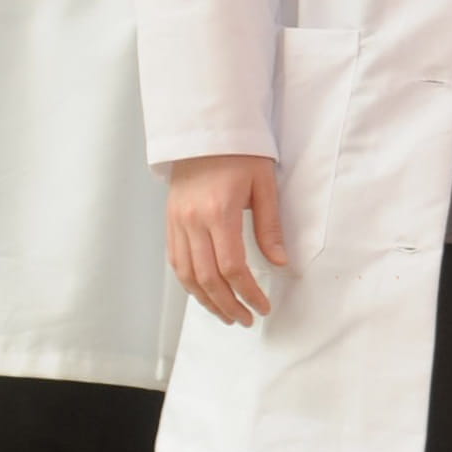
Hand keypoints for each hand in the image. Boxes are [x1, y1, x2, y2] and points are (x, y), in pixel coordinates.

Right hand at [167, 154, 286, 324]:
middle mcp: (193, 221)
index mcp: (219, 211)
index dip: (249, 293)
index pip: (232, 267)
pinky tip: (205, 294)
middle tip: (247, 320)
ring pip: (187, 275)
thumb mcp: (265, 186)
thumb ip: (270, 227)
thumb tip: (280, 264)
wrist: (205, 132)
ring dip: (207, 301)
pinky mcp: (170, 222)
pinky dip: (189, 284)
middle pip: (208, 278)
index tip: (263, 307)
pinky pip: (176, 262)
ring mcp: (177, 223)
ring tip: (228, 315)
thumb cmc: (241, 155)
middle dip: (229, 305)